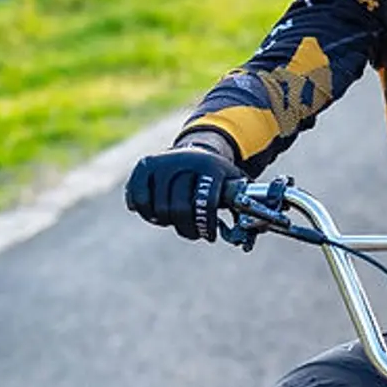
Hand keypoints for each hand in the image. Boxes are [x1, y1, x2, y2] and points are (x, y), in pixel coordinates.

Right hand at [125, 144, 239, 241]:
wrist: (199, 151)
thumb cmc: (218, 178)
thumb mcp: (235, 186)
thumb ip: (243, 207)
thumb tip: (248, 234)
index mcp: (211, 167)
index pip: (205, 203)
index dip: (205, 225)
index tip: (209, 235)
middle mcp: (185, 161)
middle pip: (178, 209)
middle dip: (188, 228)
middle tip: (194, 233)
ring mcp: (162, 162)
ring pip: (157, 208)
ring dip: (167, 222)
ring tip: (176, 221)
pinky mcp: (145, 165)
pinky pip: (138, 198)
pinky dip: (145, 212)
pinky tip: (156, 214)